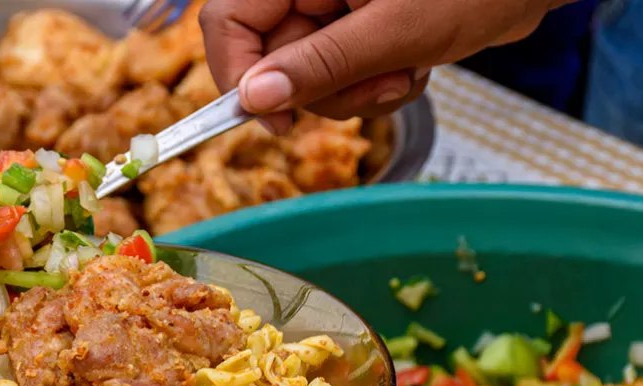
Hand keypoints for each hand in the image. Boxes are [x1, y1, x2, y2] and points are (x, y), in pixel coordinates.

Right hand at [199, 0, 570, 132]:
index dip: (241, 75)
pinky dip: (376, 85)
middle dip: (325, 88)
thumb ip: (321, 65)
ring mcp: (333, 8)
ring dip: (357, 92)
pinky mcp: (358, 28)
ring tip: (407, 70)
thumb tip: (256, 97)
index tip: (276, 117)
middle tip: (380, 84)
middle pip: (270, 58)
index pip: (228, 22)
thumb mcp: (395, 31)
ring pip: (308, 76)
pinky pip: (343, 76)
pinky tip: (414, 65)